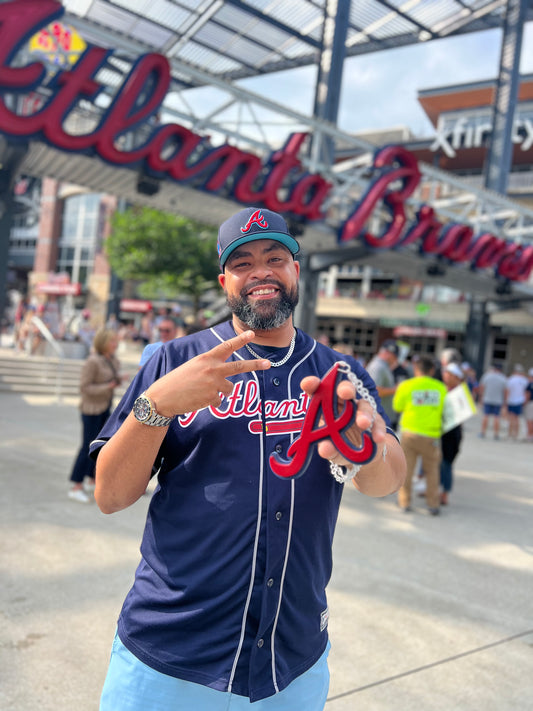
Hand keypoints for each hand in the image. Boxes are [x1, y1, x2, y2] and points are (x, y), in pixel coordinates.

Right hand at [146, 330, 270, 415]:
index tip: (252, 333)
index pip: (226, 346)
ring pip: (229, 388)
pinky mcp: (212, 397)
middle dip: (255, 365)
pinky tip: (199, 400)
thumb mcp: (192, 366)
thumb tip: (224, 372)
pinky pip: (219, 401)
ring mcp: (213, 383)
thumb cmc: (176, 381)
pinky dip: (212, 402)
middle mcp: (212, 368)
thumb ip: (209, 365)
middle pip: (239, 366)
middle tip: (268, 364)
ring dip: (220, 391)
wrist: (163, 397)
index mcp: (206, 358)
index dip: (240, 339)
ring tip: (203, 391)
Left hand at [299, 374, 386, 466]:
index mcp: (325, 406)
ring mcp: (360, 411)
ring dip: (364, 413)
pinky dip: (377, 429)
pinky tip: (377, 438)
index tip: (308, 384)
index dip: (312, 385)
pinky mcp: (375, 420)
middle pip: (344, 389)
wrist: (360, 457)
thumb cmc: (338, 447)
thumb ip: (327, 449)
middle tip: (345, 392)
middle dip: (345, 388)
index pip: (318, 391)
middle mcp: (343, 404)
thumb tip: (325, 449)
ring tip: (363, 424)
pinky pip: (377, 422)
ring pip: (363, 405)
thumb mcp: (331, 450)